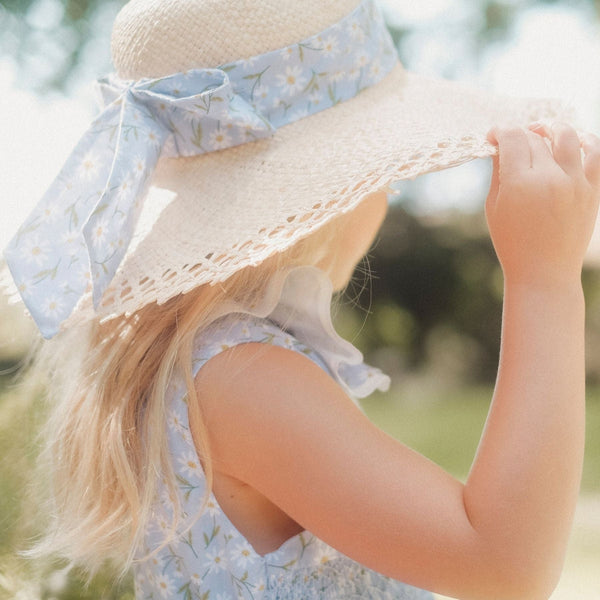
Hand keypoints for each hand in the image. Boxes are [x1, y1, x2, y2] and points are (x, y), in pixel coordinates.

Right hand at [485, 122, 599, 288]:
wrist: (544, 272)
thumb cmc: (512, 242)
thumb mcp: (494, 208)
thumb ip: (498, 173)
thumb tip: (501, 147)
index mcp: (520, 183)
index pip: (512, 138)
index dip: (500, 131)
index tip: (493, 136)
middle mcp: (550, 178)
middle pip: (535, 138)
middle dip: (520, 134)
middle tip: (512, 142)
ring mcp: (575, 183)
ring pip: (567, 136)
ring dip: (552, 127)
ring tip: (543, 130)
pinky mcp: (592, 190)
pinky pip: (595, 153)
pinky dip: (586, 140)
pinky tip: (575, 139)